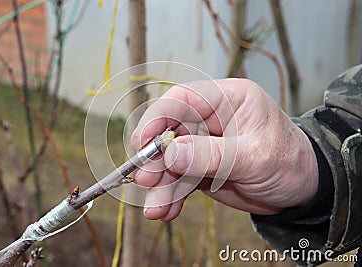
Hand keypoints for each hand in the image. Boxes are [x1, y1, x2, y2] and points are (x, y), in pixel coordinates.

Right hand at [131, 79, 317, 220]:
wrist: (301, 189)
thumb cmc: (289, 161)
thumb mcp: (254, 156)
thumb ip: (211, 154)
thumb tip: (171, 154)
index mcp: (227, 99)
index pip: (182, 99)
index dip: (157, 117)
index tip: (143, 141)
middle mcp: (210, 119)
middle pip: (169, 132)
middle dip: (155, 159)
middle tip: (146, 180)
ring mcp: (203, 145)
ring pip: (170, 161)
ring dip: (161, 184)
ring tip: (157, 209)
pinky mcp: (200, 168)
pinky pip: (179, 180)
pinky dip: (170, 196)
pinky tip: (166, 210)